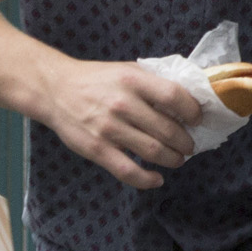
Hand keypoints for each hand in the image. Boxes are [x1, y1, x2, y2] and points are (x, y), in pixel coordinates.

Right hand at [37, 58, 198, 190]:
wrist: (55, 89)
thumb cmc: (96, 80)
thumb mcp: (126, 71)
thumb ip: (154, 82)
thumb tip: (189, 98)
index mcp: (133, 80)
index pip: (174, 96)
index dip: (192, 111)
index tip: (196, 119)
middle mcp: (122, 104)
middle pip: (168, 130)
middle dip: (185, 143)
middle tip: (188, 145)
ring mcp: (109, 129)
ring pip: (154, 152)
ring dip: (173, 160)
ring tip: (177, 159)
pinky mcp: (97, 149)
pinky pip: (129, 172)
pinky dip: (148, 180)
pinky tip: (157, 179)